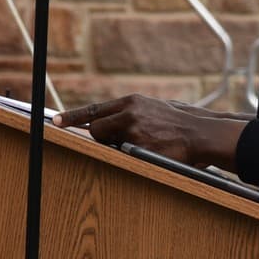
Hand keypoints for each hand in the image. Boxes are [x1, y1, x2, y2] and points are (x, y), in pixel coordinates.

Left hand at [55, 95, 244, 169]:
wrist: (202, 133)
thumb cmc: (180, 124)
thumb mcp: (154, 109)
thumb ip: (132, 113)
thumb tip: (112, 123)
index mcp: (132, 102)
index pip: (94, 109)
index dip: (73, 116)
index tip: (56, 121)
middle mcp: (129, 113)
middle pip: (96, 128)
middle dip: (100, 138)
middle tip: (116, 142)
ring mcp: (134, 130)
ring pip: (108, 142)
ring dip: (117, 147)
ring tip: (143, 144)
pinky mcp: (140, 147)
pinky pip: (124, 155)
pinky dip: (131, 156)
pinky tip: (150, 151)